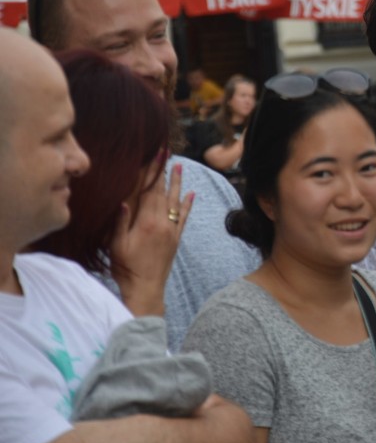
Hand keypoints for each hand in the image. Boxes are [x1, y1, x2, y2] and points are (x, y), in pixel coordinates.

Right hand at [110, 161, 194, 315]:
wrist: (145, 288)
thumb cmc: (126, 268)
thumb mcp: (116, 245)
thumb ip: (121, 222)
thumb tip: (124, 201)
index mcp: (147, 223)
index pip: (151, 191)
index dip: (153, 173)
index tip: (155, 156)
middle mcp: (163, 224)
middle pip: (164, 193)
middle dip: (165, 172)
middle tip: (167, 154)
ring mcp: (172, 231)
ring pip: (177, 202)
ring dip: (178, 184)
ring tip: (180, 167)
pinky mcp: (176, 239)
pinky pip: (184, 218)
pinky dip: (188, 205)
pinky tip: (191, 194)